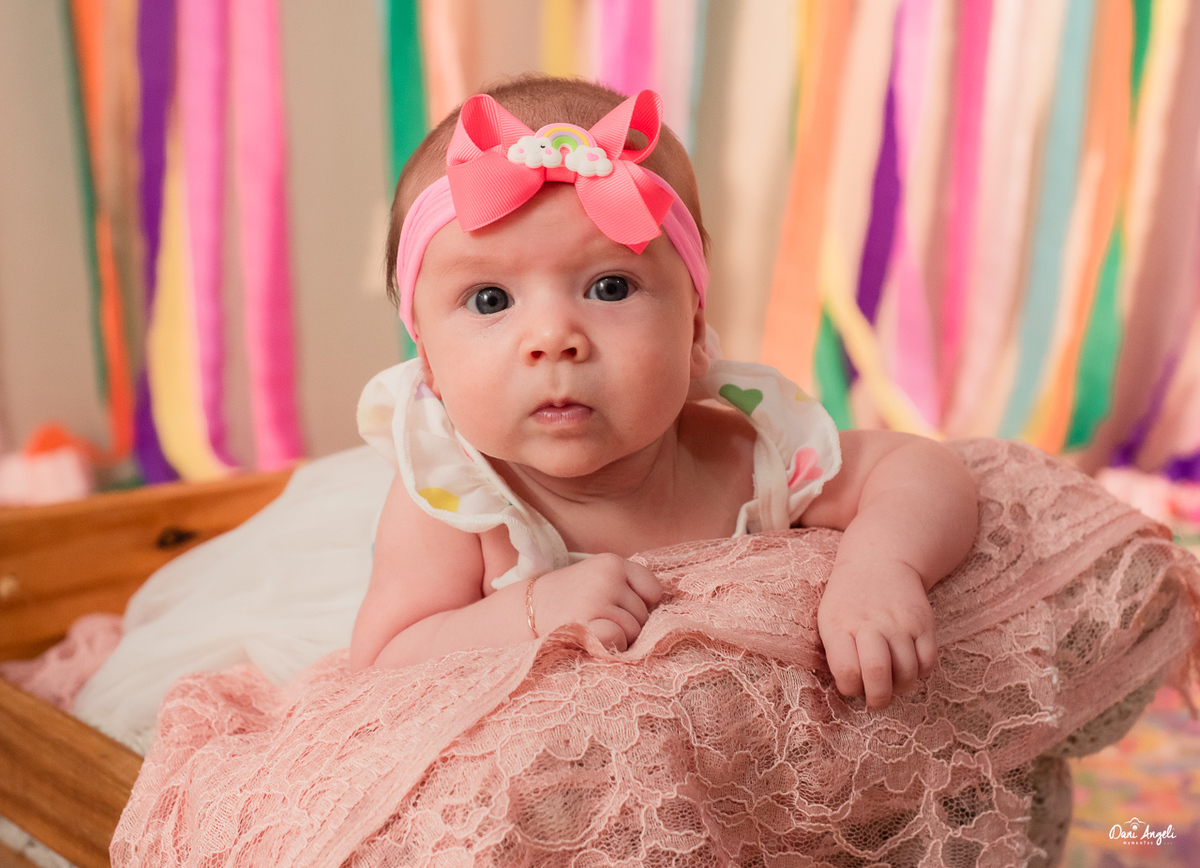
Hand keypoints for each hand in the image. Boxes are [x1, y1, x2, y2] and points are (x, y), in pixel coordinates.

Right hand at [531, 554, 663, 650]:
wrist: (527, 611)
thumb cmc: (569, 599)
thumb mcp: (597, 578)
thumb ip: (628, 586)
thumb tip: (663, 609)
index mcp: (612, 562)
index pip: (653, 590)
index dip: (640, 605)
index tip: (617, 607)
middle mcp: (608, 577)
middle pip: (645, 614)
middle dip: (628, 623)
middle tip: (597, 620)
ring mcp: (598, 600)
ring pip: (635, 631)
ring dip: (619, 638)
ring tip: (591, 628)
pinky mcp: (588, 623)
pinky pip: (620, 640)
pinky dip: (612, 646)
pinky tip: (593, 640)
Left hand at [816, 558, 935, 708]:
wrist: (879, 561)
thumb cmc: (848, 600)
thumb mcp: (828, 619)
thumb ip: (836, 653)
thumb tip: (852, 690)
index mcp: (840, 625)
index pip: (847, 671)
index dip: (849, 688)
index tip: (851, 686)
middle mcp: (871, 624)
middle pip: (877, 673)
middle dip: (878, 698)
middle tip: (876, 700)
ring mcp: (900, 623)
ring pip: (907, 672)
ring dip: (900, 687)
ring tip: (891, 682)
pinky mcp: (924, 623)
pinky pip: (928, 662)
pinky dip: (920, 672)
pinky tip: (908, 666)